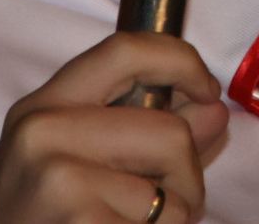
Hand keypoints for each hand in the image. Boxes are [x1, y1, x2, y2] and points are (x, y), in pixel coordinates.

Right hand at [0, 31, 229, 222]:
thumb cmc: (50, 216)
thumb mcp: (87, 161)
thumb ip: (153, 132)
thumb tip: (215, 111)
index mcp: (45, 104)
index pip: (124, 51)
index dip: (181, 62)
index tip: (208, 90)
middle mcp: (43, 131)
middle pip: (170, 133)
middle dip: (189, 175)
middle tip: (171, 202)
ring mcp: (57, 177)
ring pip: (173, 193)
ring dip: (175, 218)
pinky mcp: (78, 219)